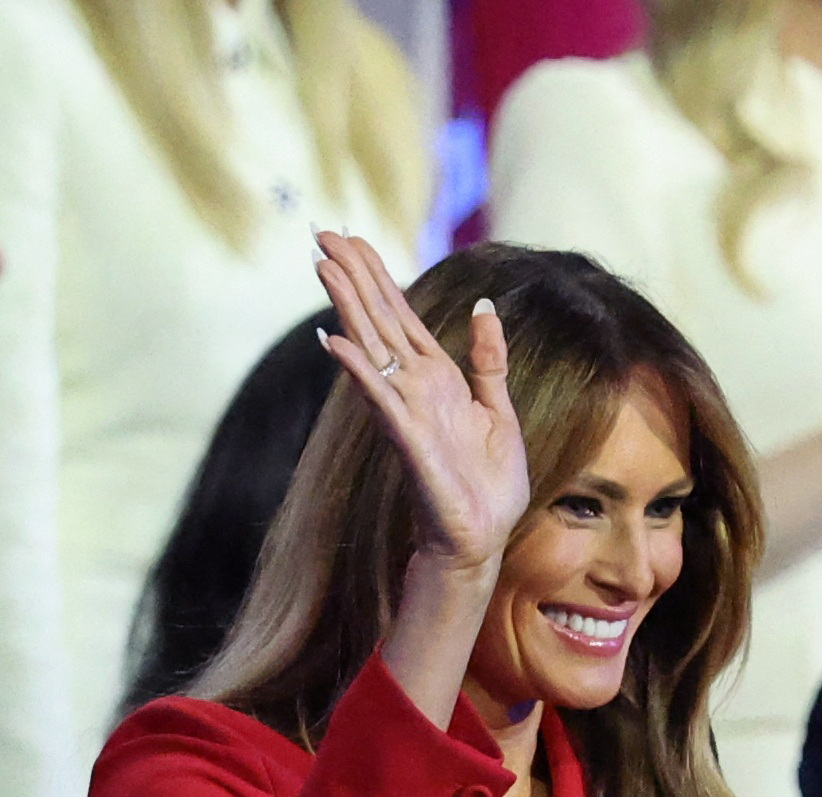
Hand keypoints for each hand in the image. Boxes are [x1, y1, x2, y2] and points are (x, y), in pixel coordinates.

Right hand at [313, 230, 529, 574]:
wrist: (483, 536)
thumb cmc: (488, 484)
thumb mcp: (499, 410)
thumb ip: (489, 361)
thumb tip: (484, 306)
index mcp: (437, 378)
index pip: (400, 315)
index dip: (376, 275)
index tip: (350, 237)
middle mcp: (415, 388)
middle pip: (378, 320)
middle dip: (353, 277)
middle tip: (322, 233)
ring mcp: (407, 411)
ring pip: (372, 349)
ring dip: (348, 308)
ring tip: (323, 267)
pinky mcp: (409, 441)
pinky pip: (382, 400)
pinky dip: (360, 371)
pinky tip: (336, 343)